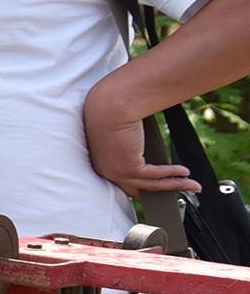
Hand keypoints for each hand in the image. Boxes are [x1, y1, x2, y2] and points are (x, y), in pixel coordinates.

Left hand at [84, 82, 199, 196]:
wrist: (112, 103)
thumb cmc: (116, 111)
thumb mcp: (123, 131)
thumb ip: (133, 142)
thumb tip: (147, 146)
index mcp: (101, 162)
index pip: (124, 182)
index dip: (145, 186)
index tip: (162, 186)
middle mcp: (105, 170)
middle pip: (137, 189)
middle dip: (162, 191)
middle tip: (180, 190)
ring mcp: (114, 172)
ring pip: (149, 185)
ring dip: (174, 185)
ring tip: (192, 185)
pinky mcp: (127, 168)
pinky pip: (155, 176)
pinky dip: (172, 175)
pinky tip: (185, 172)